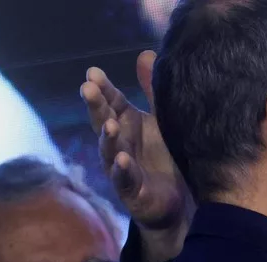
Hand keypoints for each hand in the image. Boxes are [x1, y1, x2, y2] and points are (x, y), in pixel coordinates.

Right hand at [80, 50, 193, 261]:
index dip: (102, 89)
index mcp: (126, 124)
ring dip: (108, 137)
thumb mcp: (161, 121)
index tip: (93, 73)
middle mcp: (119, 144)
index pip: (111, 103)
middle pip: (104, 122)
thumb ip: (153, 92)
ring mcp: (122, 169)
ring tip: (110, 123)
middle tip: (89, 88)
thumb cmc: (163, 157)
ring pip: (110, 151)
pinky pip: (124, 180)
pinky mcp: (132, 192)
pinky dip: (122, 170)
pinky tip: (123, 160)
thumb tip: (146, 54)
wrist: (178, 203)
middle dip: (96, 106)